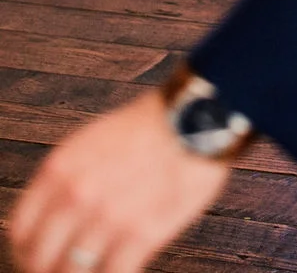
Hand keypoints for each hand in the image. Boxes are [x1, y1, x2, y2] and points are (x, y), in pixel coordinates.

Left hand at [8, 90, 230, 272]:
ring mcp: (108, 218)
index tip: (38, 259)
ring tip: (95, 270)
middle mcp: (76, 195)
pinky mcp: (142, 235)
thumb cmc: (150, 127)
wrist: (198, 116)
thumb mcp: (93, 140)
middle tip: (65, 270)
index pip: (20, 230)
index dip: (26, 252)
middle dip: (51, 271)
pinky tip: (123, 269)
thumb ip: (68, 178)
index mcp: (60, 168)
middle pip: (41, 261)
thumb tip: (56, 218)